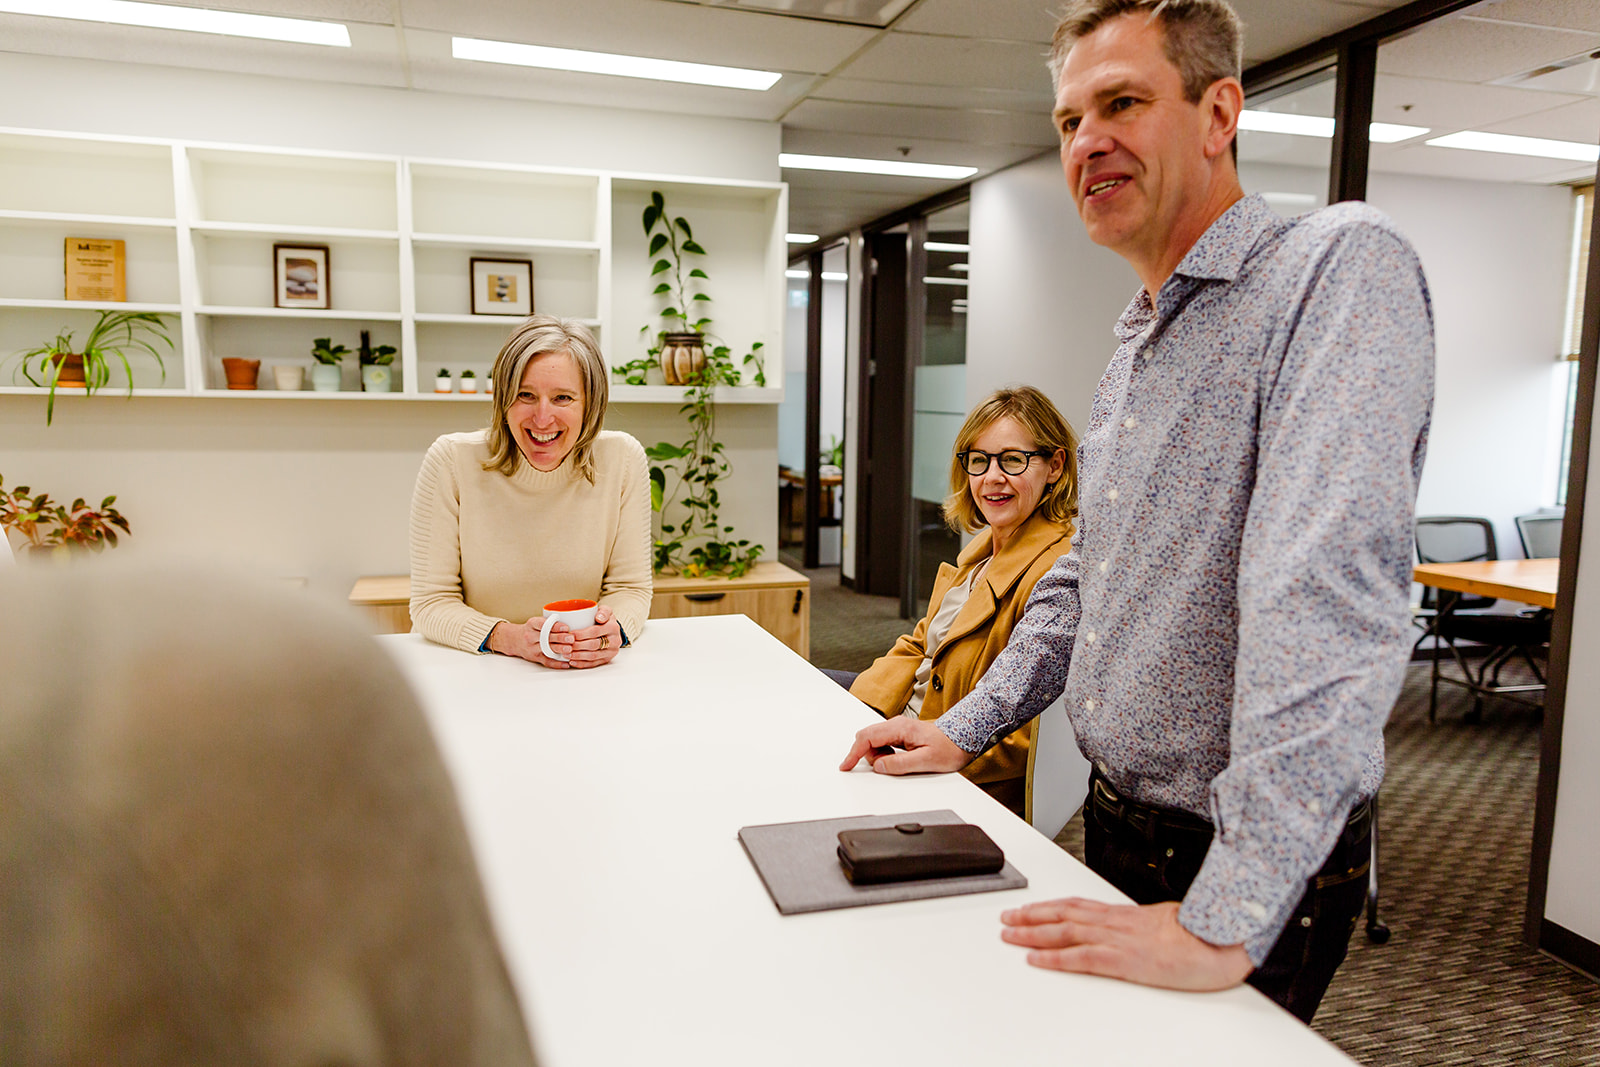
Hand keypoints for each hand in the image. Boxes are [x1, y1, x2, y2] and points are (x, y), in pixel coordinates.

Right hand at [484, 619, 570, 669]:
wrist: (514, 640)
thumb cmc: (531, 630)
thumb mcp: (536, 622)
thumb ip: (550, 622)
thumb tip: (572, 622)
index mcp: (532, 624)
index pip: (543, 624)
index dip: (555, 626)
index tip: (566, 627)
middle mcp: (530, 636)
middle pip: (546, 637)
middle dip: (560, 638)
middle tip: (571, 638)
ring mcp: (532, 648)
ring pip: (547, 649)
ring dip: (559, 650)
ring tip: (570, 649)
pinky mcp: (535, 658)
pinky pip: (547, 661)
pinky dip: (557, 664)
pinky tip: (566, 663)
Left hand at [562, 605, 623, 669]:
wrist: (612, 630)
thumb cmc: (604, 619)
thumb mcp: (605, 610)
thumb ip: (603, 611)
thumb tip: (599, 618)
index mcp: (613, 627)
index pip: (595, 631)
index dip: (581, 634)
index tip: (570, 634)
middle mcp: (615, 640)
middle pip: (593, 645)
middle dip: (577, 646)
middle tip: (565, 645)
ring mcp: (611, 651)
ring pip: (593, 656)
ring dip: (578, 656)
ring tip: (566, 654)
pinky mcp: (607, 659)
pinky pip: (593, 664)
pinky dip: (581, 664)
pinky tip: (572, 662)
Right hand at [838, 716, 973, 773]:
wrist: (965, 737)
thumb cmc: (950, 747)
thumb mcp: (926, 761)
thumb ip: (899, 764)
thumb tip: (878, 766)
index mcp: (900, 728)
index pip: (867, 738)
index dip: (854, 753)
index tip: (846, 766)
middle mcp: (897, 725)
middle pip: (867, 738)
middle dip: (867, 755)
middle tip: (885, 768)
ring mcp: (898, 729)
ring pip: (875, 742)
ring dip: (879, 756)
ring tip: (902, 764)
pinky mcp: (902, 735)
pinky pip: (884, 744)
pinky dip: (885, 755)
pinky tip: (901, 760)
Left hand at [999, 898, 1252, 991]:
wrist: (1223, 941)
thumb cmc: (1204, 935)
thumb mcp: (1169, 926)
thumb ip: (1147, 928)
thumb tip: (1138, 933)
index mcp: (1127, 915)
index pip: (1079, 905)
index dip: (1051, 906)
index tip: (1030, 908)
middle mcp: (1117, 923)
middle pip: (1064, 914)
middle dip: (1032, 916)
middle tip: (1006, 918)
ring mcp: (1119, 940)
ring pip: (1066, 931)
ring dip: (1033, 932)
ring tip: (1009, 934)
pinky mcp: (1126, 961)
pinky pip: (1082, 958)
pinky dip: (1055, 958)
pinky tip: (1036, 959)